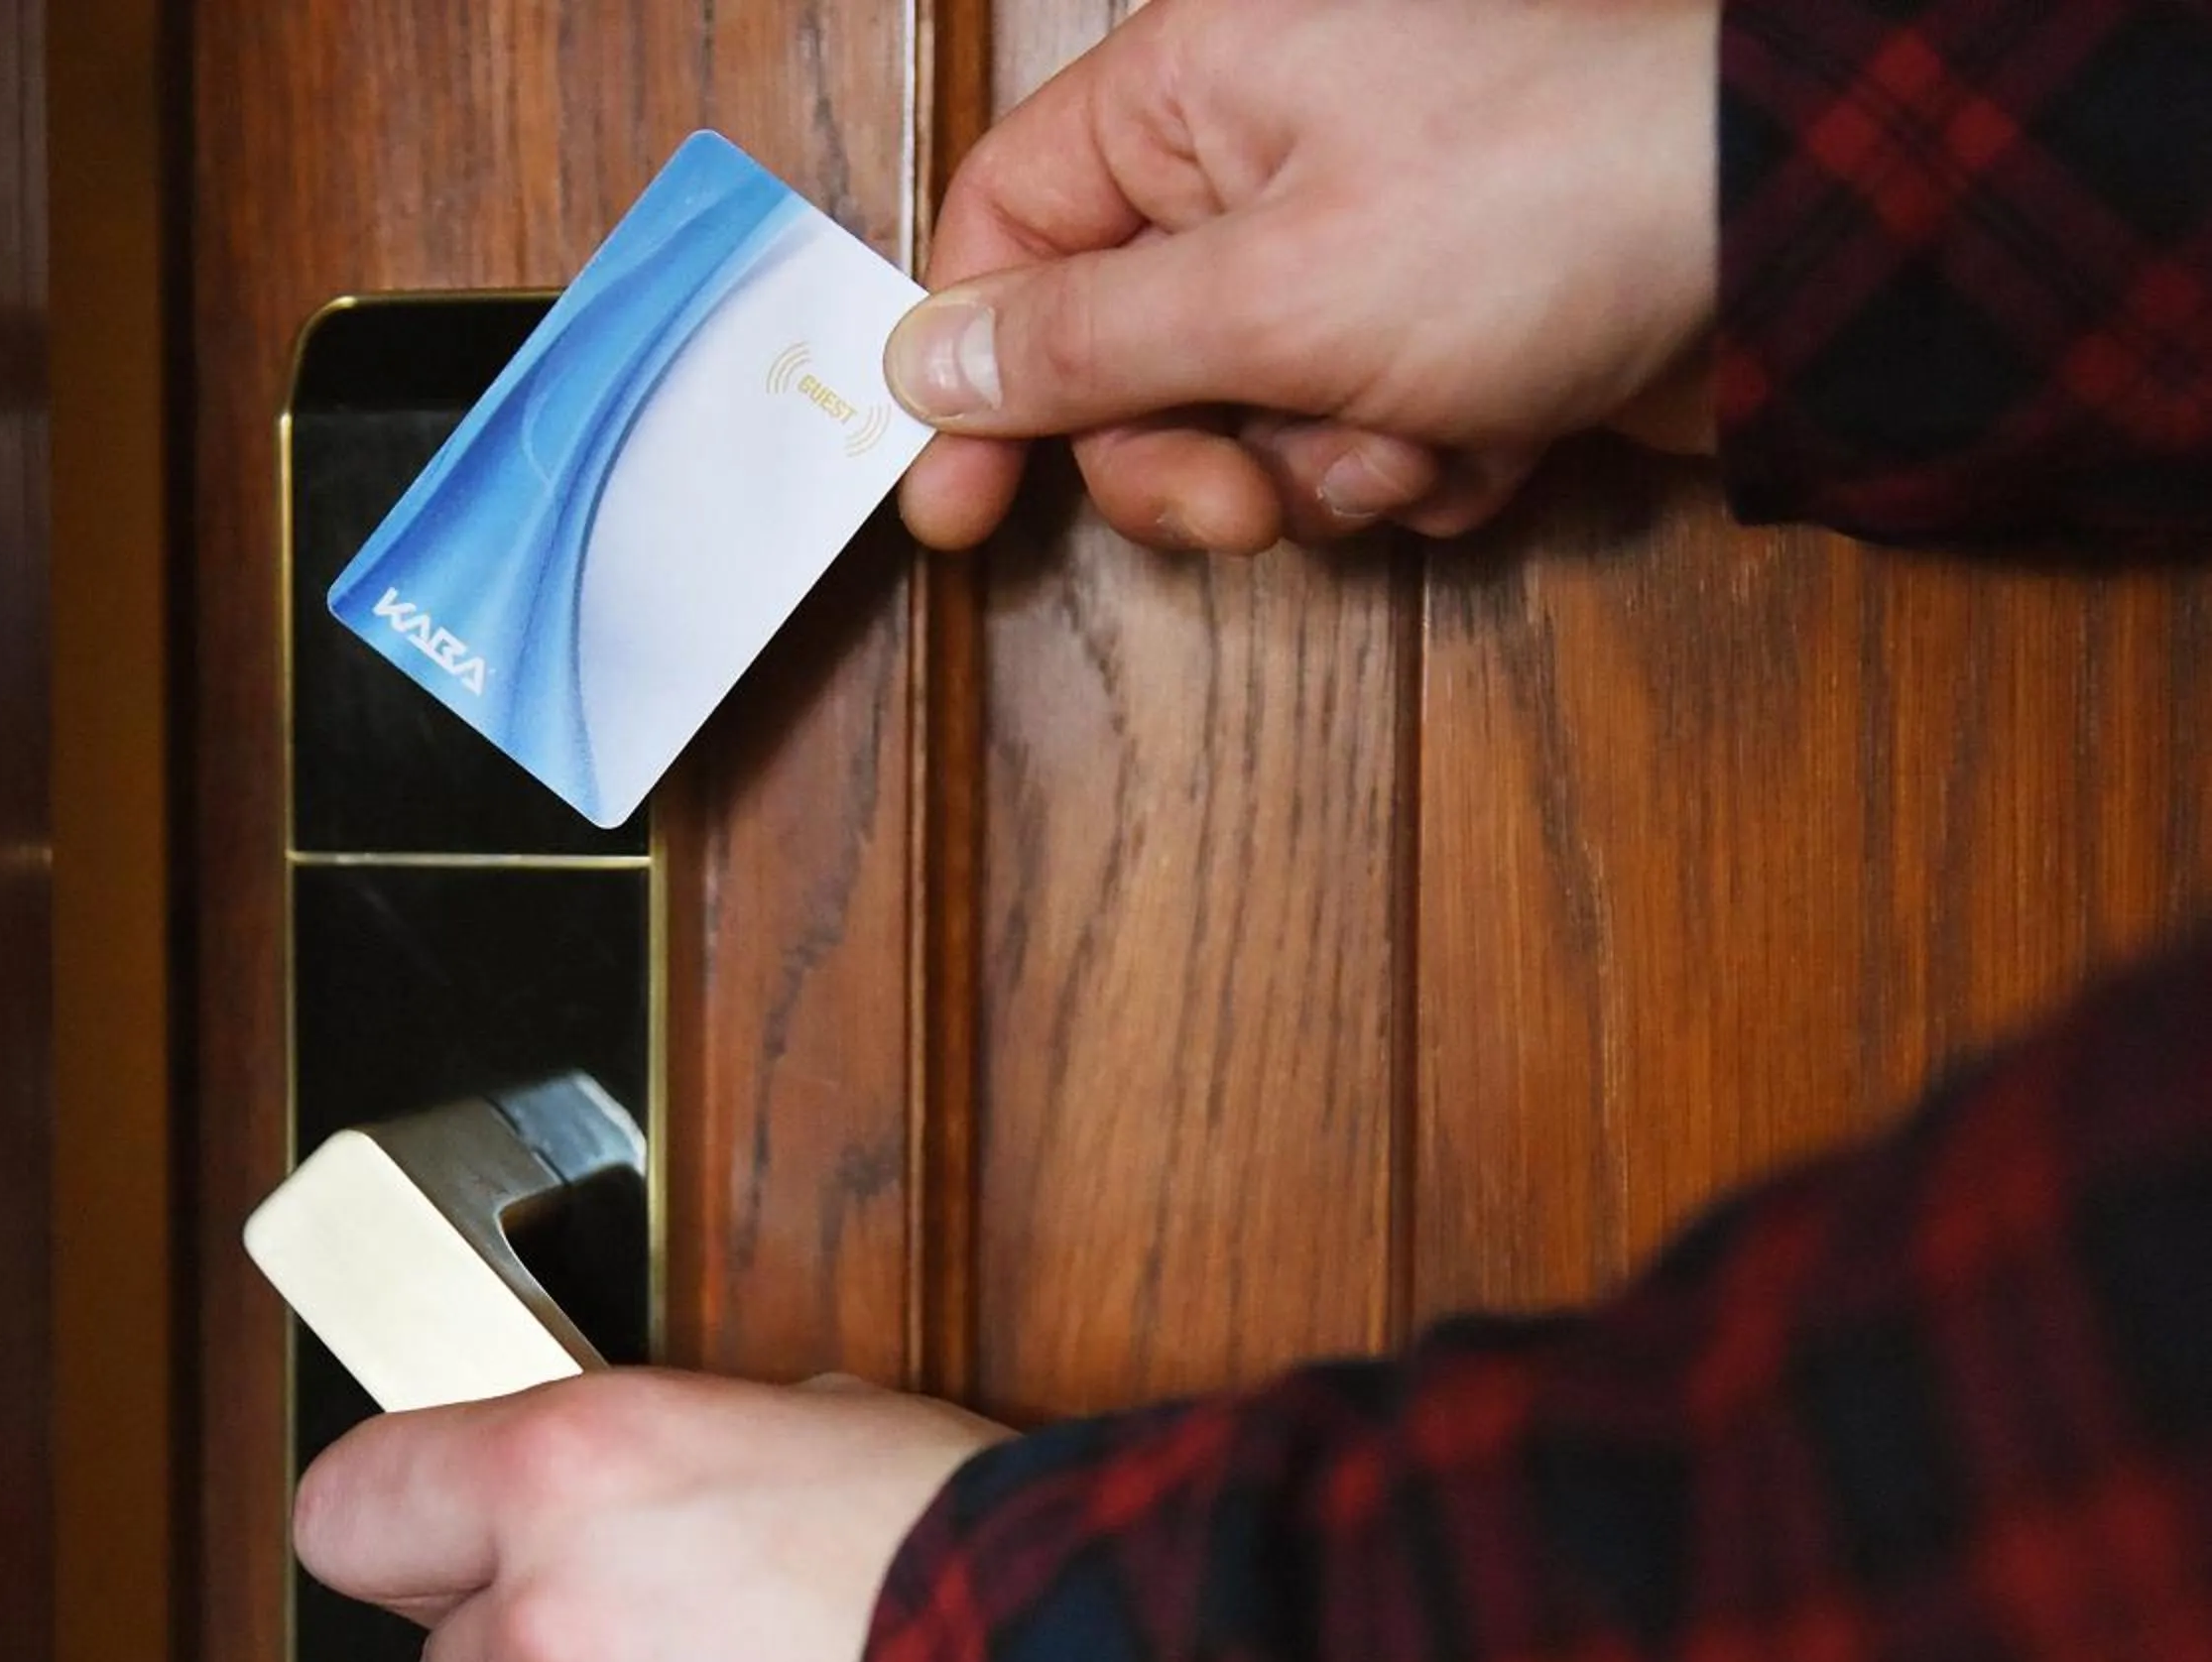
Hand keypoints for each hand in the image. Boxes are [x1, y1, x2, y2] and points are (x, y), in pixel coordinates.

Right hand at [887, 0, 1720, 552]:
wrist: (1798, 241)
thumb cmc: (1545, 210)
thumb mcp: (1273, 296)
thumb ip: (1083, 344)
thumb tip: (926, 359)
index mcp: (1194, 90)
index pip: (1012, 227)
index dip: (977, 374)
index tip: (959, 509)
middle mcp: (1265, 151)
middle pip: (1123, 352)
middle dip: (1185, 455)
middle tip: (1245, 505)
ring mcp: (1363, 237)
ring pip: (1246, 416)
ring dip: (1321, 469)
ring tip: (1419, 439)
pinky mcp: (1448, 318)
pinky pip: (1360, 433)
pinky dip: (1417, 463)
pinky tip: (1494, 436)